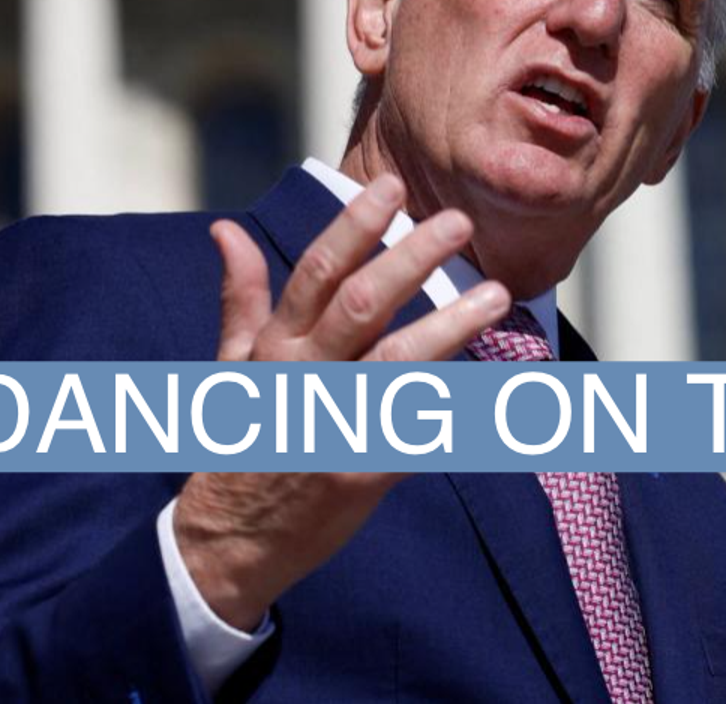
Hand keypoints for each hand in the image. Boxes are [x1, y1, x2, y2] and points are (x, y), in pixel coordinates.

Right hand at [174, 175, 510, 629]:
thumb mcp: (231, 365)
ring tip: (496, 294)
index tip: (391, 185)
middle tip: (458, 221)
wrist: (230, 541)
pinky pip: (418, 428)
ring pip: (398, 362)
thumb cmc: (239, 440)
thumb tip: (227, 229)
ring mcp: (334, 424)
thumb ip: (241, 296)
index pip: (316, 272)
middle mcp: (303, 377)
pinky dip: (456, 403)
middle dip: (411, 259)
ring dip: (450, 324)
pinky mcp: (362, 471)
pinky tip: (498, 380)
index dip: (355, 226)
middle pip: (361, 305)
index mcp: (274, 347)